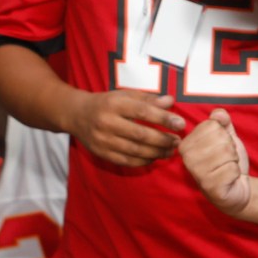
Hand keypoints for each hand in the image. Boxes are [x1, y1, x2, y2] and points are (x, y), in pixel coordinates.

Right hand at [66, 88, 185, 167]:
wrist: (77, 115)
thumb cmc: (107, 103)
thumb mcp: (125, 95)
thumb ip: (148, 99)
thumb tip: (171, 101)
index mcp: (114, 104)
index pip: (143, 112)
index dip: (164, 119)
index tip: (181, 124)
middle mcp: (107, 122)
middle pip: (140, 135)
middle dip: (163, 140)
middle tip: (177, 141)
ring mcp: (103, 140)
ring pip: (135, 150)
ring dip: (157, 152)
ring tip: (170, 150)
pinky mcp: (101, 153)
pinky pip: (126, 161)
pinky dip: (143, 161)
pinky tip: (155, 157)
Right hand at [180, 109, 252, 212]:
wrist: (237, 187)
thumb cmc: (228, 161)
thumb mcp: (226, 136)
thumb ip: (222, 121)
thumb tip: (218, 114)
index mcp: (186, 144)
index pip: (212, 124)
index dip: (224, 135)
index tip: (220, 147)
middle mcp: (187, 158)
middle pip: (221, 138)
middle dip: (230, 148)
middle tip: (226, 159)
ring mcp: (197, 173)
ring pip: (227, 152)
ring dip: (233, 160)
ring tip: (227, 168)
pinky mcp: (210, 187)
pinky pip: (232, 169)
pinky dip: (236, 172)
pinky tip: (229, 179)